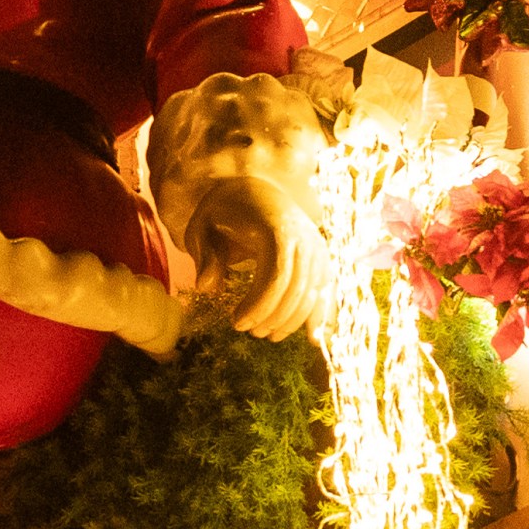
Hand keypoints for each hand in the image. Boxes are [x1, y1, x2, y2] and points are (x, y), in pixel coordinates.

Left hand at [189, 174, 315, 340]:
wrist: (255, 190)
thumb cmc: (224, 212)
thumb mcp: (203, 228)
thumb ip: (205, 256)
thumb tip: (205, 288)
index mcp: (277, 227)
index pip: (277, 276)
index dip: (259, 305)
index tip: (236, 323)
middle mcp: (305, 237)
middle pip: (297, 290)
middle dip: (273, 317)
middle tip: (249, 331)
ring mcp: (318, 248)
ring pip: (313, 294)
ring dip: (291, 321)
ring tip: (266, 334)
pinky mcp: (322, 258)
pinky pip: (326, 290)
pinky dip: (321, 314)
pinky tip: (313, 338)